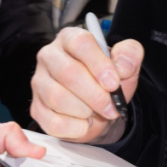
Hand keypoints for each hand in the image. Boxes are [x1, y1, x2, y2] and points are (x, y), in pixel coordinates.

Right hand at [29, 27, 142, 144]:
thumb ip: (130, 55)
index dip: (99, 64)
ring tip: (96, 111)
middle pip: (68, 72)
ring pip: (57, 98)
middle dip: (95, 94)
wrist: (100, 109)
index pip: (80, 43)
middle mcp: (49, 56)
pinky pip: (53, 122)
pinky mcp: (36, 108)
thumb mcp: (126, 64)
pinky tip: (84, 123)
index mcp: (70, 38)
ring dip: (85, 110)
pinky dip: (75, 128)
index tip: (114, 83)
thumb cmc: (108, 81)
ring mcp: (39, 82)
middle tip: (111, 106)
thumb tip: (122, 66)